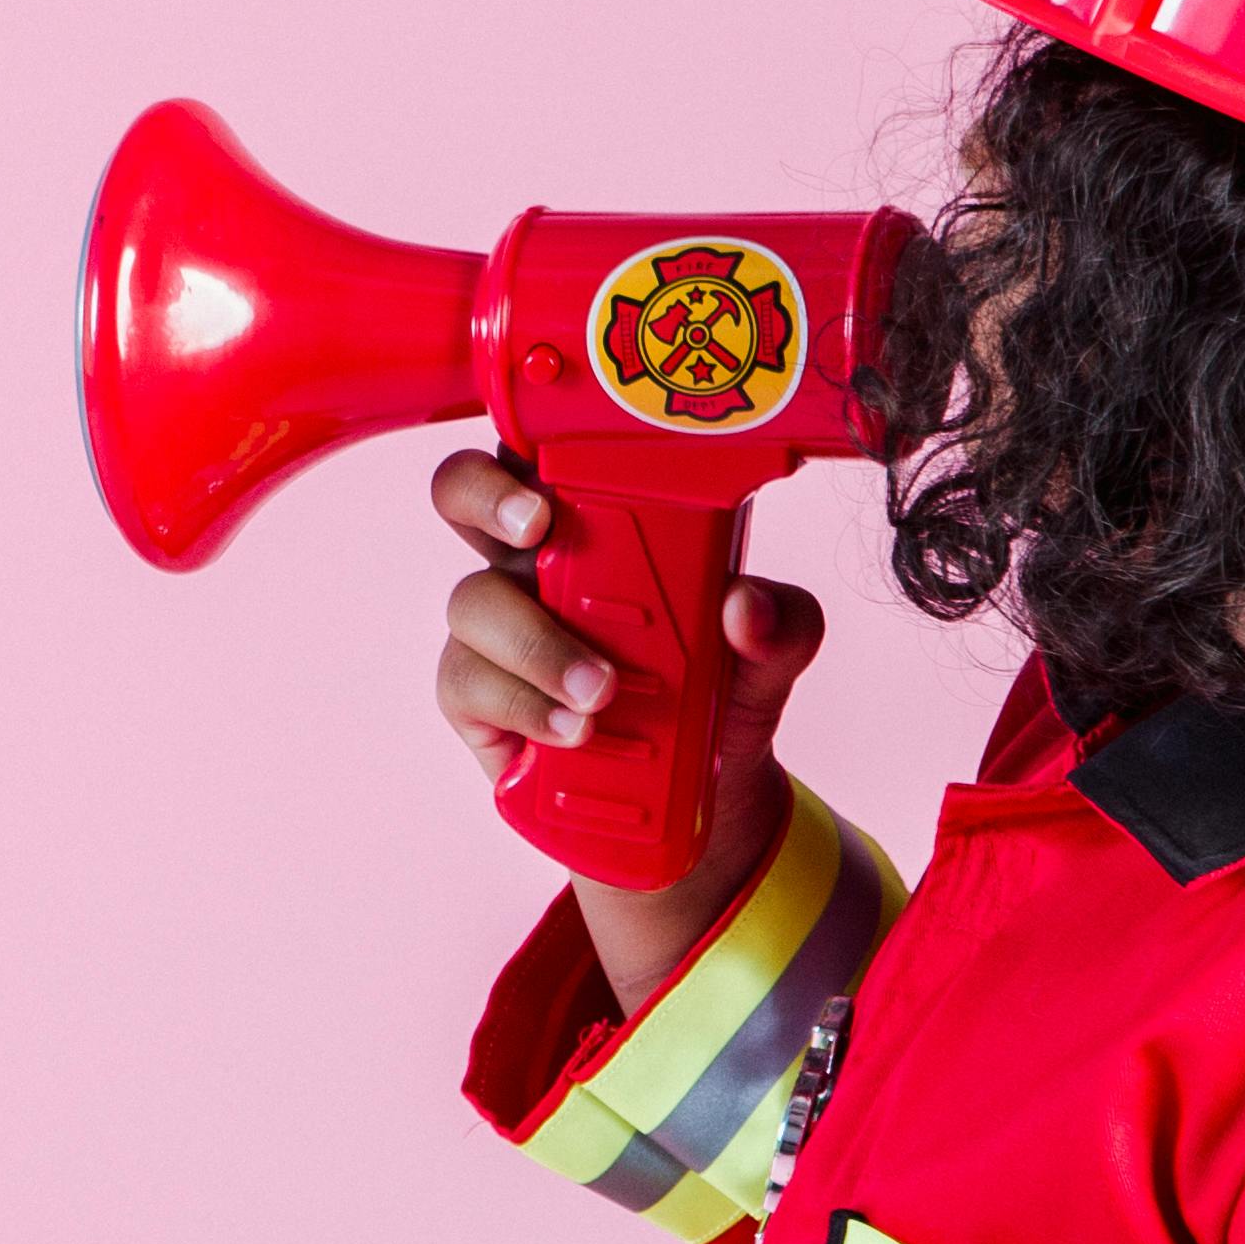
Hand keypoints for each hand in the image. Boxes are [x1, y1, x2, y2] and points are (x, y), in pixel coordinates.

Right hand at [430, 449, 829, 1007]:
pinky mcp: (476, 697)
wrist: (699, 798)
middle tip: (537, 529)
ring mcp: (495, 629)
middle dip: (485, 499)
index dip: (528, 445)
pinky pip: (469, 683)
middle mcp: (533, 561)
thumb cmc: (720, 692)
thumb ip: (781, 625)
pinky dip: (525, 707)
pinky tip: (573, 732)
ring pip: (471, 602)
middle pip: (462, 495)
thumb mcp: (772, 656)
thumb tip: (747, 608)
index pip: (543, 453)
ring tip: (601, 694)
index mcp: (598, 522)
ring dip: (536, 643)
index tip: (556, 478)